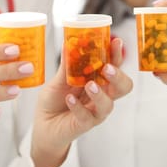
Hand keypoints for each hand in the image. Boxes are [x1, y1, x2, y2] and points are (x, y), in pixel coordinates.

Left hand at [31, 38, 132, 166]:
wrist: (43, 124)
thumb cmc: (55, 100)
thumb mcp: (58, 79)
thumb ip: (66, 65)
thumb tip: (69, 42)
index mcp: (98, 80)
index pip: (114, 66)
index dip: (117, 55)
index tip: (115, 42)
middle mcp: (101, 96)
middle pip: (123, 86)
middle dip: (118, 76)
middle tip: (107, 68)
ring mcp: (95, 111)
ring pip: (109, 104)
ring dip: (100, 94)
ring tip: (89, 85)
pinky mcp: (84, 124)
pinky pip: (87, 117)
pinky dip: (78, 107)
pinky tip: (70, 99)